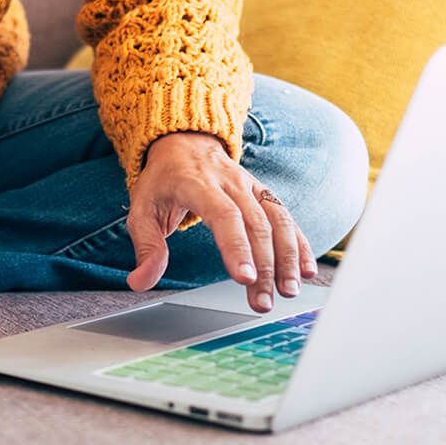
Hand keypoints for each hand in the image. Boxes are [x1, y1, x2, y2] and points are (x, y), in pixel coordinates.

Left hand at [125, 131, 316, 311]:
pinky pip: (285, 217)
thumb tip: (140, 281)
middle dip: (262, 266)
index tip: (244, 278)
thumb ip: (146, 246)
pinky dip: (299, 243)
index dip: (236, 246)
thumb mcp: (142, 209)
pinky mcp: (263, 193)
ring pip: (276, 220)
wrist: (183, 141)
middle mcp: (229, 182)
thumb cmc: (162, 180)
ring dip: (286, 257)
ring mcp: (250, 186)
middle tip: (262, 302)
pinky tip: (305, 270)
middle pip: (254, 224)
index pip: (223, 215)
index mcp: (197, 183)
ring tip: (288, 291)